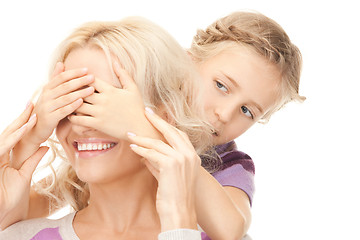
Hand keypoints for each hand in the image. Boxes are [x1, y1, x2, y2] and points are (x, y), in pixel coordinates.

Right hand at [0, 102, 48, 229]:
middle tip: (33, 102)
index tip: (36, 111)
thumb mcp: (25, 174)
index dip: (26, 123)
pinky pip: (4, 146)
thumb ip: (34, 159)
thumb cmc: (11, 197)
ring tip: (33, 111)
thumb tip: (46, 146)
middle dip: (22, 118)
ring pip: (7, 136)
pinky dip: (15, 136)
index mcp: (5, 156)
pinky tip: (26, 127)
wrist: (1, 213)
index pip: (16, 136)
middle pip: (11, 132)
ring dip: (20, 124)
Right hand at [28, 62, 94, 144]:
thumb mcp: (49, 93)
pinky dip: (73, 106)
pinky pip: (63, 111)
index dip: (74, 72)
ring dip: (80, 92)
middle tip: (92, 77)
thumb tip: (60, 63)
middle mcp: (46, 96)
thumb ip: (56, 79)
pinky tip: (82, 102)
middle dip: (80, 80)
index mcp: (47, 88)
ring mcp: (47, 107)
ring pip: (65, 98)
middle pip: (65, 86)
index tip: (87, 69)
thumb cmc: (47, 109)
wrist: (35, 128)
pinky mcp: (50, 118)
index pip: (61, 77)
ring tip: (92, 89)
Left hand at [68, 62, 148, 139]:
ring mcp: (100, 113)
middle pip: (81, 91)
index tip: (77, 79)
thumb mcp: (133, 88)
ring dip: (72, 104)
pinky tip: (71, 116)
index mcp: (110, 90)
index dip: (82, 78)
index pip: (90, 80)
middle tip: (66, 91)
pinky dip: (73, 117)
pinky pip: (80, 120)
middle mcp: (104, 100)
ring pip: (78, 105)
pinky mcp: (98, 124)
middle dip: (73, 90)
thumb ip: (123, 74)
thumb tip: (115, 61)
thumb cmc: (137, 107)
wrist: (141, 127)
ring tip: (67, 103)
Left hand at [127, 107, 199, 230]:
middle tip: (146, 112)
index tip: (157, 118)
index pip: (179, 135)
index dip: (167, 125)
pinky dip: (141, 149)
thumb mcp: (167, 175)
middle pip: (171, 131)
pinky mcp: (170, 165)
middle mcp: (189, 155)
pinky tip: (133, 147)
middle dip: (157, 120)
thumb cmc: (173, 196)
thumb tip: (145, 155)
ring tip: (130, 134)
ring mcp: (181, 159)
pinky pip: (152, 153)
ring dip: (142, 138)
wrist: (179, 212)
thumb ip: (158, 163)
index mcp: (192, 156)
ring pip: (158, 142)